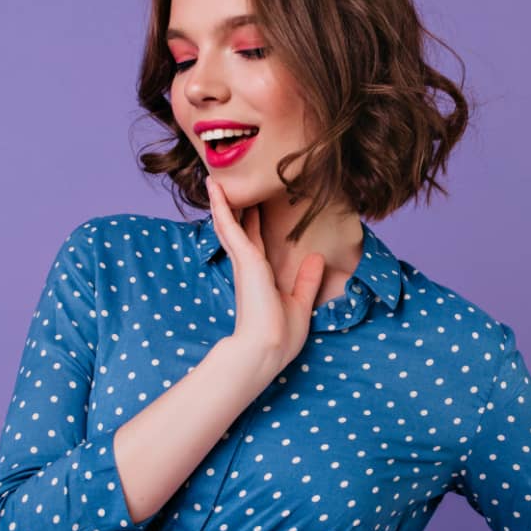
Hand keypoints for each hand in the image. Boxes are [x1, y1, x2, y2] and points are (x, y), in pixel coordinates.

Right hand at [205, 176, 325, 368]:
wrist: (267, 350)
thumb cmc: (281, 336)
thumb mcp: (300, 303)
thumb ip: (306, 280)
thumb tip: (317, 259)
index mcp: (261, 279)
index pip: (255, 245)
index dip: (253, 225)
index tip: (253, 208)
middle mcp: (249, 268)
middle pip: (240, 231)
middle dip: (235, 210)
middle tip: (226, 187)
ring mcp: (245, 263)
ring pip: (230, 225)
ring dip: (222, 203)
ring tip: (214, 181)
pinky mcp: (245, 260)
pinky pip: (230, 226)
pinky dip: (222, 207)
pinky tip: (216, 188)